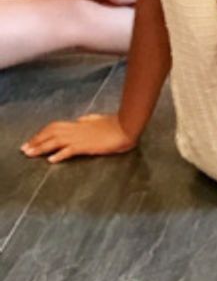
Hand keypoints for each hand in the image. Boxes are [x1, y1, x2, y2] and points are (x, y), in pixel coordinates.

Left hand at [21, 112, 136, 162]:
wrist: (127, 126)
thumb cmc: (117, 124)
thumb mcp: (99, 120)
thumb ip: (89, 120)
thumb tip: (81, 119)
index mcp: (79, 123)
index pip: (55, 126)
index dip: (43, 133)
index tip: (34, 139)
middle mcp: (77, 129)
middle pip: (51, 132)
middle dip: (36, 140)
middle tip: (25, 148)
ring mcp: (81, 137)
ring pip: (55, 140)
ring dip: (41, 147)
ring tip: (31, 154)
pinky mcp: (87, 145)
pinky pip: (69, 150)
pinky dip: (59, 154)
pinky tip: (51, 160)